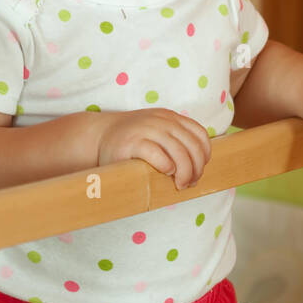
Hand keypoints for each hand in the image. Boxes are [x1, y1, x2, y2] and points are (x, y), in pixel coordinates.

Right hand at [96, 109, 211, 190]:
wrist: (98, 136)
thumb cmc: (131, 142)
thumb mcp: (157, 133)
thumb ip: (175, 142)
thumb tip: (198, 169)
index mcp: (170, 118)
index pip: (200, 135)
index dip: (204, 155)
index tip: (198, 170)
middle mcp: (161, 121)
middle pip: (192, 146)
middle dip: (196, 169)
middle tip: (189, 183)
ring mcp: (146, 129)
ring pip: (179, 152)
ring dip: (185, 172)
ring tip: (180, 185)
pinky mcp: (132, 143)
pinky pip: (158, 155)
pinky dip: (167, 166)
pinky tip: (165, 173)